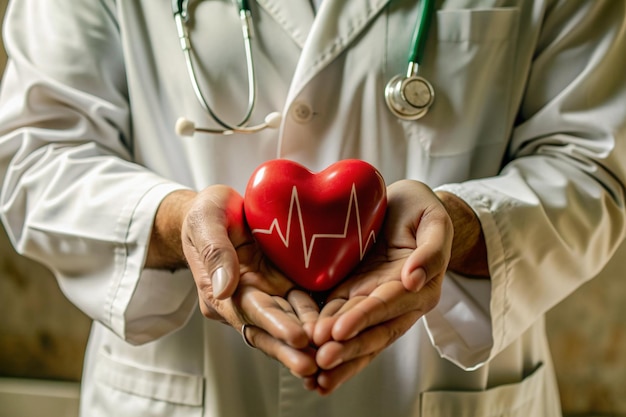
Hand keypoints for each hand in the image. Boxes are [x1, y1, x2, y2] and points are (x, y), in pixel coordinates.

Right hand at [179, 185, 318, 377]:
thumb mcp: (205, 223)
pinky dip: (318, 316)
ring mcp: (266, 293)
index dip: (275, 326)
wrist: (216, 207)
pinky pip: (302, 302)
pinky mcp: (283, 283)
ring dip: (310, 337)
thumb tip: (225, 289)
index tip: (297, 338)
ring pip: (291, 320)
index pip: (250, 313)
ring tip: (333, 353)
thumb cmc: (206, 213)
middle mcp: (245, 298)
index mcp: (220, 292)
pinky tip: (338, 326)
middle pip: (271, 328)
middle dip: (293, 347)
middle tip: (318, 363)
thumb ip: (215, 253)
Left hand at [309, 180, 453, 393]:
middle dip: (346, 348)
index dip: (364, 318)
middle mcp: (395, 301)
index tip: (340, 331)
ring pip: (353, 333)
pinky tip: (306, 355)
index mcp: (419, 288)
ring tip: (310, 373)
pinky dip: (323, 337)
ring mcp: (371, 300)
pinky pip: (337, 318)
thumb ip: (431, 250)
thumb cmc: (422, 211)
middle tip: (319, 361)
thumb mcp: (435, 221)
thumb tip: (415, 280)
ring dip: (334, 352)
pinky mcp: (352, 293)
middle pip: (371, 330)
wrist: (403, 205)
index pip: (388, 305)